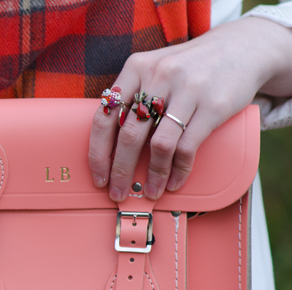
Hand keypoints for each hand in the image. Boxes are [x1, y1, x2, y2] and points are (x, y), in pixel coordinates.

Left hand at [89, 17, 291, 201]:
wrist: (241, 47)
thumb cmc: (188, 68)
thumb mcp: (154, 71)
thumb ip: (132, 98)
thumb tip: (110, 148)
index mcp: (135, 68)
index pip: (104, 117)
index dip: (97, 153)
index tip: (97, 177)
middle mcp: (158, 76)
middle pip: (129, 135)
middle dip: (120, 171)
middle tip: (118, 193)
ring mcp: (187, 90)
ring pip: (159, 144)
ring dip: (152, 174)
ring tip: (149, 192)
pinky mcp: (213, 105)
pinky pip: (187, 146)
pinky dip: (178, 170)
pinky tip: (174, 182)